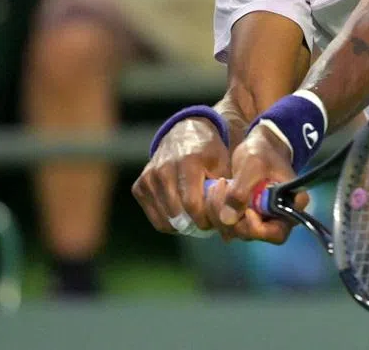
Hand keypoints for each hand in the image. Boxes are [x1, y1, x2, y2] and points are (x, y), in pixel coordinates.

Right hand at [132, 117, 230, 235]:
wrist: (184, 133)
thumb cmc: (209, 152)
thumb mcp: (223, 166)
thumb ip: (226, 196)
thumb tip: (229, 236)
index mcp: (187, 162)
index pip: (192, 204)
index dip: (205, 220)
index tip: (215, 222)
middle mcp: (163, 169)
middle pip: (177, 214)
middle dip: (195, 224)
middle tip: (207, 221)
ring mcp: (149, 178)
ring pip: (165, 221)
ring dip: (182, 225)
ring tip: (196, 216)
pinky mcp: (139, 186)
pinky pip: (156, 218)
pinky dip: (170, 221)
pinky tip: (182, 211)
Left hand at [209, 124, 307, 243]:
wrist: (258, 145)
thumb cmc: (262, 152)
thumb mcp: (253, 166)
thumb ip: (241, 191)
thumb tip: (228, 219)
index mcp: (291, 206)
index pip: (277, 233)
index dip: (257, 228)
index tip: (246, 209)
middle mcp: (278, 218)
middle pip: (254, 234)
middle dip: (232, 217)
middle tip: (222, 190)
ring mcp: (261, 218)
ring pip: (237, 230)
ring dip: (220, 213)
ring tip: (217, 187)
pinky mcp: (245, 215)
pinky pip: (229, 224)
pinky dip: (217, 212)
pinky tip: (215, 192)